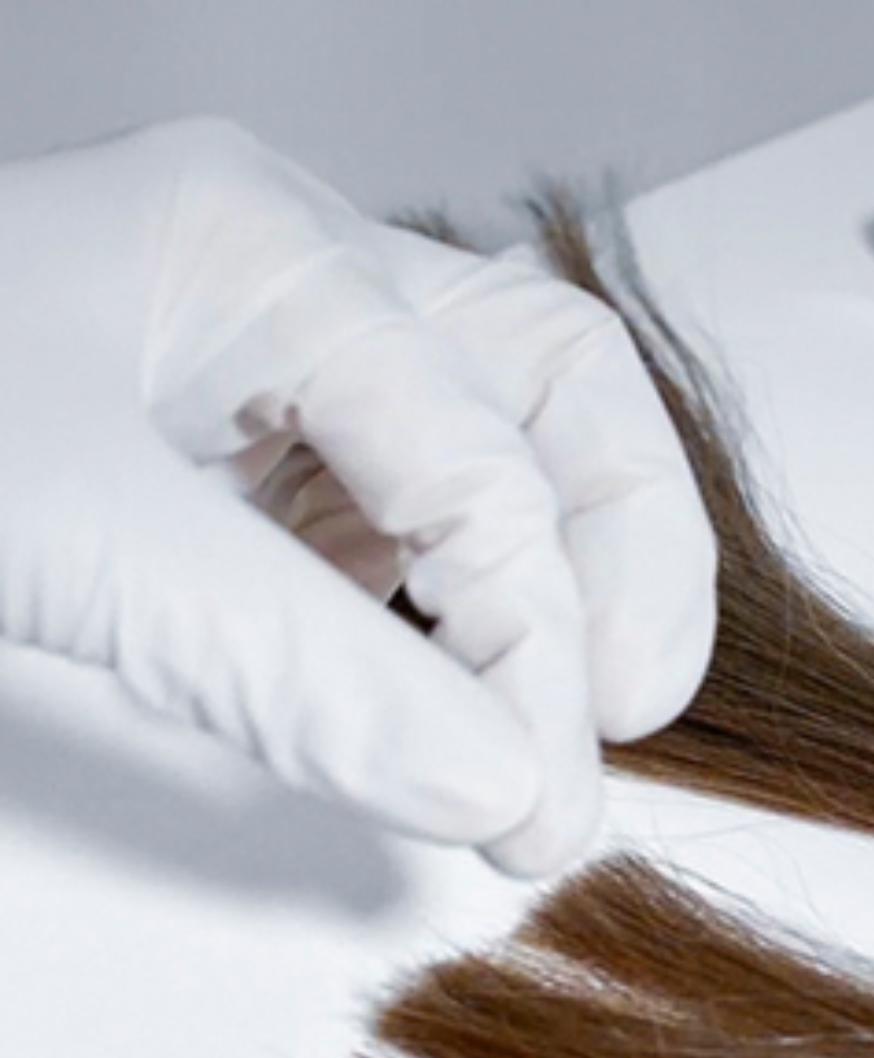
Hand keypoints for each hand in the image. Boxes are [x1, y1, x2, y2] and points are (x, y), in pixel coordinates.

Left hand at [0, 119, 716, 875]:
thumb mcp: (67, 535)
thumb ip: (295, 667)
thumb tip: (493, 786)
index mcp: (265, 248)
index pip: (488, 462)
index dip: (538, 650)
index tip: (531, 810)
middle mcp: (294, 289)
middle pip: (558, 400)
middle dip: (617, 569)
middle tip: (621, 727)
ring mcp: (273, 375)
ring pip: (508, 466)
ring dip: (550, 602)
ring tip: (545, 735)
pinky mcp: (242, 468)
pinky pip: (406, 537)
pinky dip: (448, 629)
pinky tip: (428, 706)